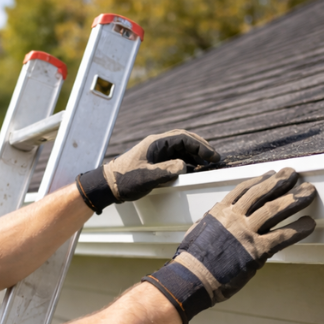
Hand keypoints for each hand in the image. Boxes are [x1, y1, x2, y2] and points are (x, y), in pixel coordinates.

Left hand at [76, 129, 219, 213]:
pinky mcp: (154, 159)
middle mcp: (157, 144)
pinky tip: (193, 167)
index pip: (184, 139)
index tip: (213, 156)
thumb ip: (167, 171)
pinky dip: (186, 159)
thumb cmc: (125, 180)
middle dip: (201, 147)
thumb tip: (185, 166)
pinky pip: (175, 155)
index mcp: (156, 143)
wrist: (108, 185)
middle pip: (185, 139)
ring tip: (207, 163)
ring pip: (180, 147)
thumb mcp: (147, 177)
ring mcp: (155, 151)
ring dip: (195, 153)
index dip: (201, 146)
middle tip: (215, 157)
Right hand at [142, 168, 316, 323]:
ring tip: (309, 192)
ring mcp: (246, 233)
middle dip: (280, 182)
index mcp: (220, 212)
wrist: (192, 278)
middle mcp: (234, 218)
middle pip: (262, 193)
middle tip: (294, 174)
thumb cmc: (192, 260)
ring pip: (274, 210)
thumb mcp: (198, 231)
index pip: (244, 189)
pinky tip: (309, 224)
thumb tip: (216, 214)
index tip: (272, 174)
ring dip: (294, 199)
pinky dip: (298, 229)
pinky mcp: (256, 251)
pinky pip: (282, 236)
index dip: (260, 179)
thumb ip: (212, 221)